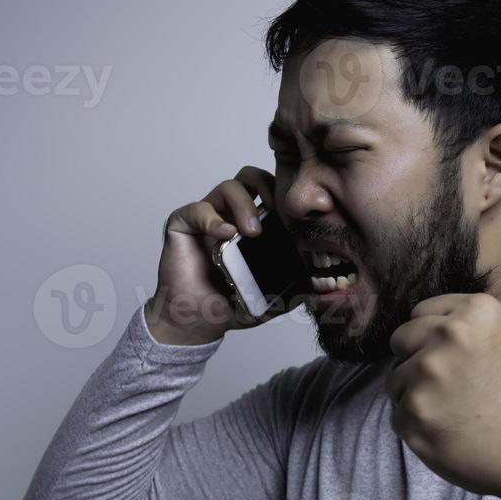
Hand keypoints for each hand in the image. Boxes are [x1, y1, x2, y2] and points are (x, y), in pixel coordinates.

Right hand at [145, 165, 284, 344]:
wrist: (198, 322)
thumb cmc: (230, 305)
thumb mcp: (270, 295)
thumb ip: (292, 285)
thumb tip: (318, 282)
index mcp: (251, 224)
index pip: (269, 192)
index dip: (283, 195)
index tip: (296, 216)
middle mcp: (229, 215)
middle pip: (250, 178)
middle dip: (266, 186)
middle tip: (275, 213)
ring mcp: (206, 218)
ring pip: (227, 187)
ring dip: (244, 204)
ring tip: (253, 231)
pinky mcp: (182, 225)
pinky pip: (197, 209)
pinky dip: (213, 219)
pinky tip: (225, 234)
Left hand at [386, 292, 500, 499]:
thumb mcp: (500, 337)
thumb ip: (459, 323)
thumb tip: (416, 326)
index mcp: (475, 312)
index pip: (420, 312)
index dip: (433, 337)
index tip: (454, 357)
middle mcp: (449, 335)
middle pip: (401, 339)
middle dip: (415, 359)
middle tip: (447, 383)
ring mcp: (427, 374)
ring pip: (395, 378)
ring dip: (414, 394)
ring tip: (449, 409)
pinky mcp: (412, 411)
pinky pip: (397, 412)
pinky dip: (415, 424)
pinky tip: (444, 429)